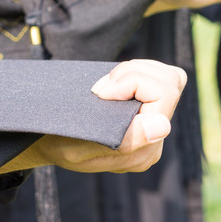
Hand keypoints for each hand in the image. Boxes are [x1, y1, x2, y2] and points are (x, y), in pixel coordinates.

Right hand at [0, 60, 185, 173]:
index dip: (133, 81)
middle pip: (171, 83)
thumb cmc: (59, 144)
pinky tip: (116, 81)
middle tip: (101, 86)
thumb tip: (163, 125)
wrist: (49, 138)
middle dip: (135, 72)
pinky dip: (139, 70)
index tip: (100, 92)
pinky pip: (162, 77)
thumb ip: (123, 141)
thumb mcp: (78, 148)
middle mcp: (156, 139)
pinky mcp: (150, 108)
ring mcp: (155, 123)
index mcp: (143, 152)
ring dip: (138, 69)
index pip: (163, 96)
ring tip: (107, 83)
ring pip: (171, 77)